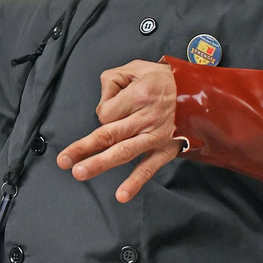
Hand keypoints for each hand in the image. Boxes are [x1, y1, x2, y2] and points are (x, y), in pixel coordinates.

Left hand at [56, 60, 182, 202]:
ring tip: (80, 172)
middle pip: (108, 134)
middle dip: (84, 148)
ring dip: (101, 163)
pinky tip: (122, 194)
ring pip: (123, 152)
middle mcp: (145, 118)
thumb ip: (112, 80)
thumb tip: (102, 103)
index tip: (111, 106)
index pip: (106, 112)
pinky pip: (148, 168)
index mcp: (138, 96)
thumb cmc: (164, 80)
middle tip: (64, 160)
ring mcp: (155, 137)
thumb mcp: (136, 67)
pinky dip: (135, 182)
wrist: (198, 93)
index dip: (103, 110)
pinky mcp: (165, 150)